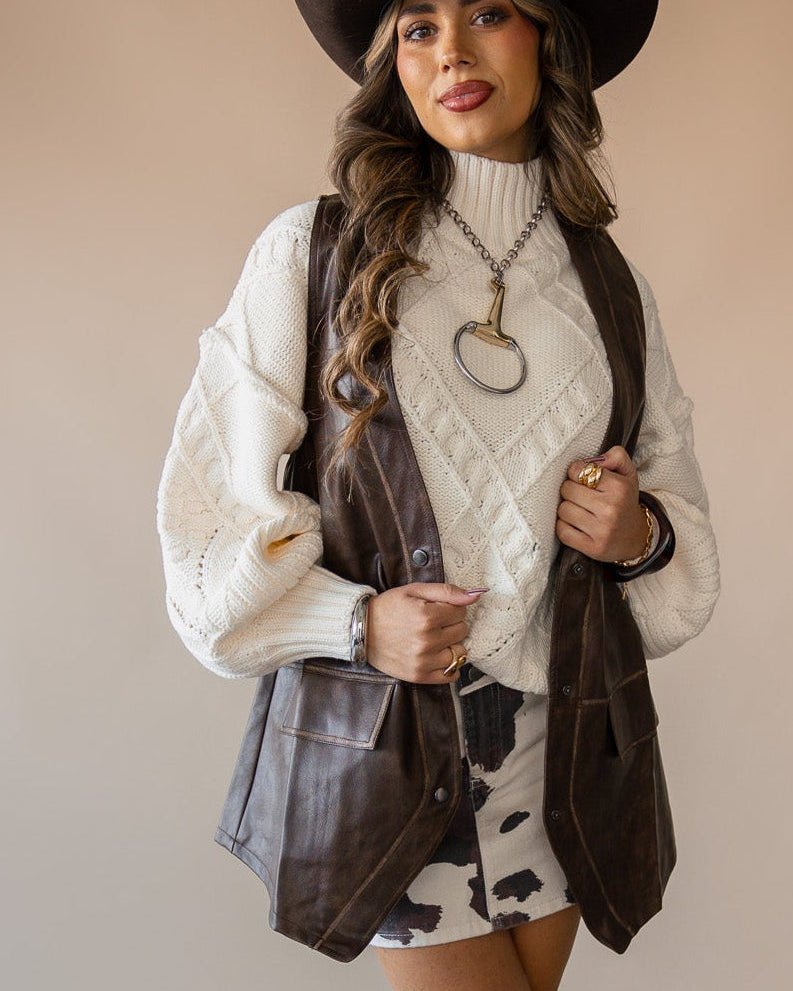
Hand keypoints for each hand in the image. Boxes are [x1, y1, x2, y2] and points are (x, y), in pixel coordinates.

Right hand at [365, 582, 485, 683]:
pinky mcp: (419, 675)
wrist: (362, 631)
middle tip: (435, 623)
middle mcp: (427, 641)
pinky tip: (436, 655)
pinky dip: (449, 665)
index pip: (461, 612)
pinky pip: (451, 675)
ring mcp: (424, 661)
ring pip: (460, 652)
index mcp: (427, 617)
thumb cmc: (388, 608)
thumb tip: (475, 595)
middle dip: (452, 624)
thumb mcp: (414, 591)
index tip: (438, 609)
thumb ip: (447, 591)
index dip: (452, 608)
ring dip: (451, 644)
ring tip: (435, 639)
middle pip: (462, 631)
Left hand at [556, 446, 647, 562]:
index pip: (577, 470)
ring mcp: (602, 530)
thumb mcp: (627, 473)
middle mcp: (611, 509)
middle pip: (567, 490)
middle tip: (580, 495)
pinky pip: (562, 531)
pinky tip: (576, 524)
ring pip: (563, 510)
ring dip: (567, 509)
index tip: (582, 479)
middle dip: (570, 490)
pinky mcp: (593, 548)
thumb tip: (591, 460)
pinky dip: (564, 527)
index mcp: (618, 487)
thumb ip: (615, 456)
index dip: (575, 473)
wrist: (636, 537)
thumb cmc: (625, 501)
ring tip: (579, 510)